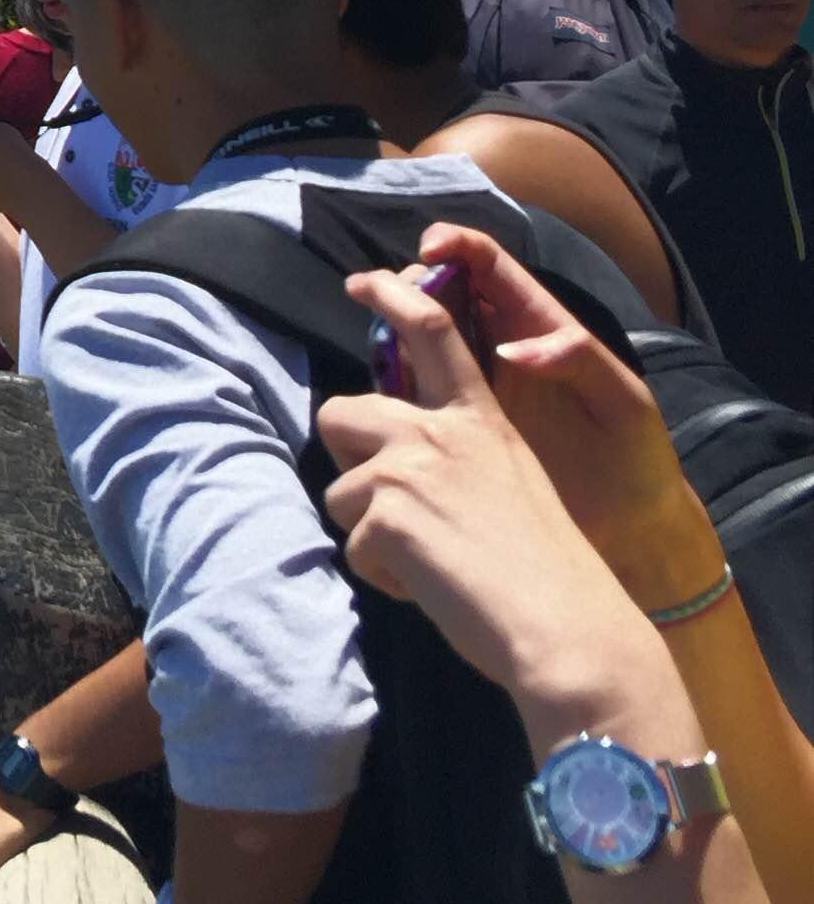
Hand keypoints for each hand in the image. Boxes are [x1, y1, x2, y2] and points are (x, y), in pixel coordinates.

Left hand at [323, 233, 697, 730]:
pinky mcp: (387, 515)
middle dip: (350, 457)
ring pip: (340, 492)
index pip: (436, 336)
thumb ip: (453, 460)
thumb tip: (395, 467)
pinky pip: (353, 547)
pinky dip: (384, 575)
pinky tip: (434, 586)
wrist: (564, 622)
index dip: (396, 299)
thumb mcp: (508, 486)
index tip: (365, 280)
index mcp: (482, 421)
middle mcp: (441, 433)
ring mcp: (410, 470)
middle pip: (343, 413)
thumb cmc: (543, 568)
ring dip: (371, 532)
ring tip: (434, 559)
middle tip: (392, 503)